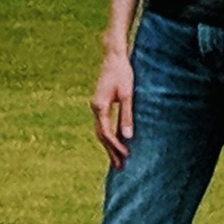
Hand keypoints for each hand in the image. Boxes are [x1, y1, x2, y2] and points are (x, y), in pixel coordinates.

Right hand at [92, 44, 136, 165]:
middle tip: (119, 168)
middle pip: (102, 135)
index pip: (107, 133)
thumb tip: (127, 137)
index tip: (126, 157)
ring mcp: (97, 105)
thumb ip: (126, 115)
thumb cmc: (122, 72)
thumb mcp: (127, 94)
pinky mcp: (101, 103)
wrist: (113, 55)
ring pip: (101, 131)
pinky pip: (103, 124)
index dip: (116, 147)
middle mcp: (95, 107)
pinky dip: (109, 135)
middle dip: (111, 152)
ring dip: (109, 146)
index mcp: (100, 106)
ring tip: (118, 160)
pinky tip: (116, 141)